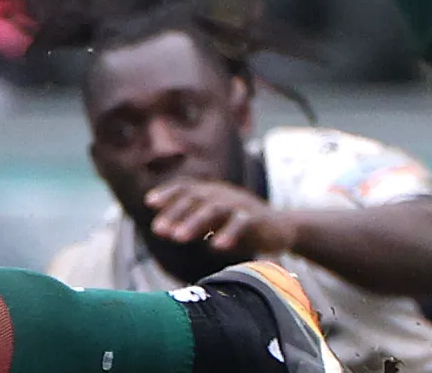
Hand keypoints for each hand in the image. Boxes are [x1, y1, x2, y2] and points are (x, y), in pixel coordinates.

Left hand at [146, 178, 298, 257]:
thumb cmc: (240, 224)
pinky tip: (216, 246)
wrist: (281, 227)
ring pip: (215, 209)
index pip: (186, 187)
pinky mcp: (257, 219)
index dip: (168, 193)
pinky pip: (242, 224)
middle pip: (196, 199)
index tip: (150, 203)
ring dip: (194, 222)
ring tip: (177, 237)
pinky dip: (228, 233)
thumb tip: (159, 228)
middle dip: (175, 213)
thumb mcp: (213, 220)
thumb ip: (189, 222)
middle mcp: (223, 195)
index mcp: (211, 192)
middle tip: (158, 229)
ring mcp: (240, 205)